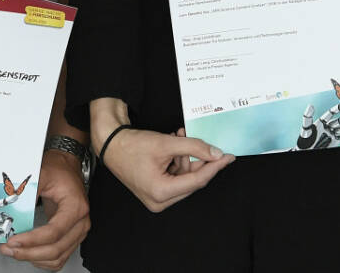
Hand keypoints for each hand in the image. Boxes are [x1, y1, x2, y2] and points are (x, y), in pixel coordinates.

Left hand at [0, 148, 90, 269]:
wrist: (66, 168)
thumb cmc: (58, 170)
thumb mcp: (42, 174)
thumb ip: (27, 190)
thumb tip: (10, 203)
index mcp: (76, 206)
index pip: (54, 231)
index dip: (32, 240)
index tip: (14, 241)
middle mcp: (81, 222)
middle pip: (56, 248)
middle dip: (29, 252)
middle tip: (9, 249)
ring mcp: (78, 232)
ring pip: (57, 257)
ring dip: (34, 259)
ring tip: (15, 252)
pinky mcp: (72, 237)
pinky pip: (60, 259)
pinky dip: (44, 262)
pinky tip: (30, 255)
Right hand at [98, 125, 232, 212]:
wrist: (111, 144)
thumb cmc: (132, 145)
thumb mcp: (167, 143)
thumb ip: (194, 147)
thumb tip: (216, 154)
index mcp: (161, 192)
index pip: (197, 180)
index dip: (214, 167)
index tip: (228, 157)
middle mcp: (159, 201)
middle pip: (191, 181)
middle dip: (196, 160)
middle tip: (199, 142)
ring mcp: (156, 199)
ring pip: (184, 178)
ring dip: (185, 158)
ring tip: (179, 137)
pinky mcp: (155, 192)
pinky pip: (175, 178)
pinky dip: (177, 162)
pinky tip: (173, 147)